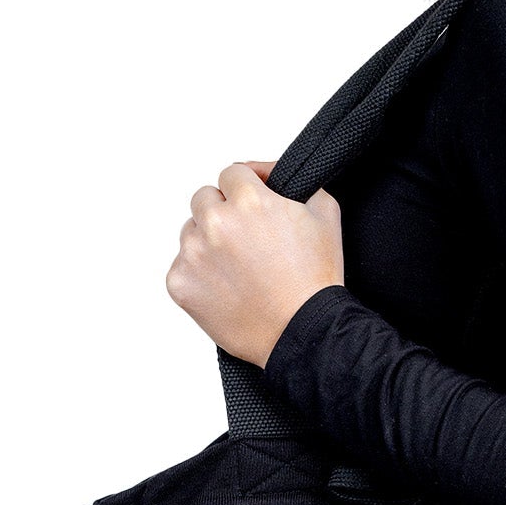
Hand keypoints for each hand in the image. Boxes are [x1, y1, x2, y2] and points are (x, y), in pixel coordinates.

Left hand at [166, 161, 344, 368]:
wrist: (303, 332)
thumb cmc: (315, 281)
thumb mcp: (326, 215)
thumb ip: (301, 184)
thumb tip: (277, 175)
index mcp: (249, 201)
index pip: (232, 172)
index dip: (248, 183)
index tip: (254, 195)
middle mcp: (215, 223)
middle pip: (204, 198)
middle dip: (224, 210)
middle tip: (246, 235)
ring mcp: (193, 254)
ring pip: (190, 231)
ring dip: (208, 240)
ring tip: (238, 265)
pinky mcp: (180, 283)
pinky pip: (181, 265)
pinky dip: (200, 273)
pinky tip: (227, 286)